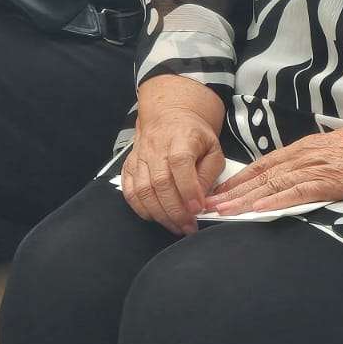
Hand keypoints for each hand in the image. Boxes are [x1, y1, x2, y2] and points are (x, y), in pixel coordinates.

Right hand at [120, 75, 225, 235]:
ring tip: (175, 226)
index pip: (181, 165)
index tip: (197, 209)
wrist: (169, 116)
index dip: (188, 190)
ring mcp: (140, 157)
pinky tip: (156, 217)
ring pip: (143, 190)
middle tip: (188, 227)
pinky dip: (141, 209)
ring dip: (159, 214)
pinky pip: (129, 192)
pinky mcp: (129, 166)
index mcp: (181, 139)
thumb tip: (201, 199)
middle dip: (175, 210)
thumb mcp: (213, 148)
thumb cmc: (194, 135)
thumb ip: (209, 173)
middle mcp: (157, 148)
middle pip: (160, 182)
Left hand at [204, 118, 342, 215]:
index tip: (219, 192)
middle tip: (206, 206)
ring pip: (273, 185)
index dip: (239, 179)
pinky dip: (275, 203)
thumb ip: (319, 161)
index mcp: (308, 147)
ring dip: (244, 201)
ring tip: (221, 213)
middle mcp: (307, 155)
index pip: (265, 164)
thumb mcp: (341, 149)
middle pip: (262, 176)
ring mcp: (319, 167)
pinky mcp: (333, 182)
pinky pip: (298, 193)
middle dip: (232, 192)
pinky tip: (257, 211)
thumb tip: (302, 176)